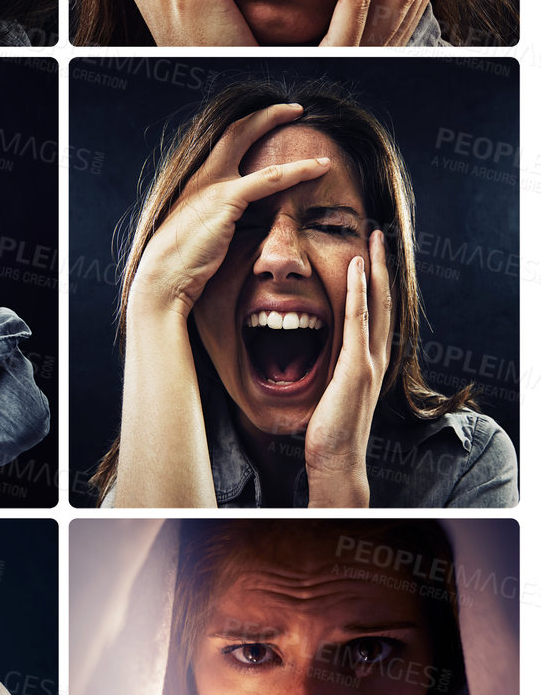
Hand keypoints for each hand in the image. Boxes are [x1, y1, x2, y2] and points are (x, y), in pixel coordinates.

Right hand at [129, 102, 331, 319]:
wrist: (163, 278)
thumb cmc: (180, 266)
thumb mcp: (198, 235)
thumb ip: (214, 222)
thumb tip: (232, 229)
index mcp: (195, 184)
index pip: (223, 144)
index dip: (247, 130)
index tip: (268, 124)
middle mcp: (202, 177)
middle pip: (235, 130)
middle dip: (266, 115)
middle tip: (294, 109)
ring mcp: (212, 184)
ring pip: (251, 141)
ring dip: (280, 125)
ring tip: (306, 122)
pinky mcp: (226, 199)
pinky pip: (270, 178)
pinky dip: (299, 170)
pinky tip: (321, 166)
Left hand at [304, 230, 390, 504]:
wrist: (336, 460)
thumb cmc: (328, 430)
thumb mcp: (329, 390)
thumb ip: (329, 368)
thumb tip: (311, 351)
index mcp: (367, 361)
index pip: (374, 312)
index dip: (375, 282)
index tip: (370, 254)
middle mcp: (375, 356)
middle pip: (383, 300)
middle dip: (383, 265)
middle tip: (380, 234)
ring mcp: (369, 361)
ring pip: (377, 303)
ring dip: (376, 268)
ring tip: (375, 238)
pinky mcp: (356, 367)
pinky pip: (358, 320)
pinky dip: (359, 292)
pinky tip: (357, 267)